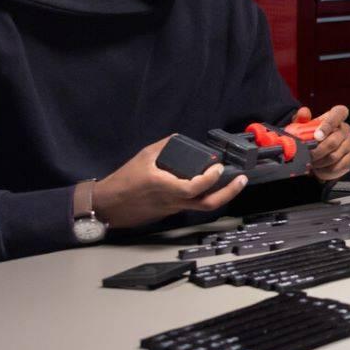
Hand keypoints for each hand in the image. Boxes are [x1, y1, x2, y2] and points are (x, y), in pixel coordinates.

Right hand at [92, 136, 246, 229]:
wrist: (108, 205)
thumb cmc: (123, 182)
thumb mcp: (143, 157)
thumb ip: (163, 146)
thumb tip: (178, 138)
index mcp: (164, 186)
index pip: (194, 187)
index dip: (210, 178)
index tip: (218, 167)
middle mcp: (172, 200)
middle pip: (206, 204)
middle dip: (228, 193)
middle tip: (241, 181)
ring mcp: (173, 208)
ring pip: (202, 207)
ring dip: (221, 195)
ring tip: (233, 183)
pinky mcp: (172, 211)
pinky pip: (193, 205)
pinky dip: (205, 195)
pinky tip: (211, 185)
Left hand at [294, 106, 349, 181]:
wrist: (318, 150)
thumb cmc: (311, 135)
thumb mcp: (303, 125)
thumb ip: (302, 118)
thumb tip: (304, 112)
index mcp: (336, 116)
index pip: (339, 114)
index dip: (328, 124)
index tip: (317, 136)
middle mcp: (346, 128)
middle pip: (333, 142)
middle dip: (317, 152)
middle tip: (306, 157)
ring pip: (334, 156)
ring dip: (319, 162)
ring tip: (310, 163)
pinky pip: (339, 166)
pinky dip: (326, 170)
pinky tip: (319, 169)